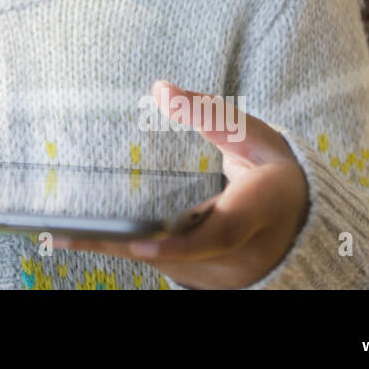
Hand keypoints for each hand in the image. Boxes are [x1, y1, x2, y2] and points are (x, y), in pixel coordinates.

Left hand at [54, 80, 309, 288]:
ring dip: (119, 251)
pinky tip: (92, 240)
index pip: (219, 235)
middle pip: (177, 258)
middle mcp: (244, 254)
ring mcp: (229, 274)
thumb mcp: (253, 137)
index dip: (179, 244)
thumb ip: (209, 115)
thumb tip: (162, 87)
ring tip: (61, 237)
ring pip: (169, 266)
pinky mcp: (213, 280)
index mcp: (257, 213)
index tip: (140, 244)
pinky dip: (134, 252)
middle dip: (121, 246)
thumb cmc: (277, 171)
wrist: (307, 220)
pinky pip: (170, 268)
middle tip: (63, 236)